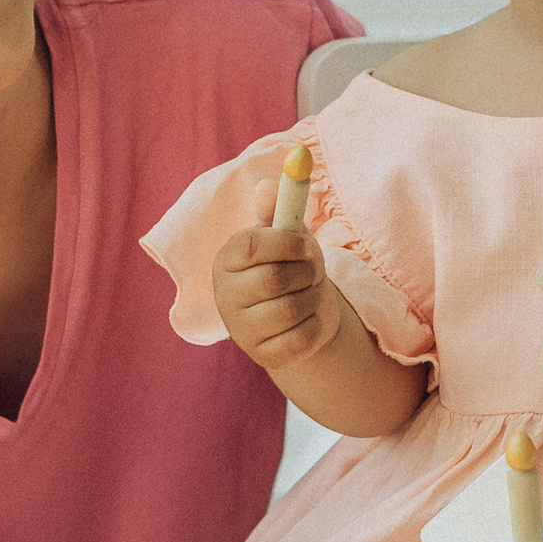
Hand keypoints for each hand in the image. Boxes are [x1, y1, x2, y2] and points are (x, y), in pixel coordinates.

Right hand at [211, 217, 342, 369]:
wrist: (303, 317)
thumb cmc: (292, 268)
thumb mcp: (288, 238)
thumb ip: (279, 212)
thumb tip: (269, 186)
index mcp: (227, 259)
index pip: (251, 245)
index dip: (286, 243)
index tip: (307, 245)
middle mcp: (225, 295)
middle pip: (274, 279)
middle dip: (305, 272)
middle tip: (312, 272)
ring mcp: (241, 329)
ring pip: (291, 309)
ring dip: (313, 298)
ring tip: (309, 294)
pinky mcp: (263, 355)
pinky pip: (301, 338)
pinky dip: (316, 325)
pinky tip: (309, 320)